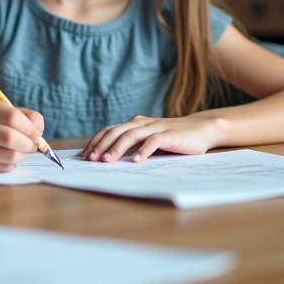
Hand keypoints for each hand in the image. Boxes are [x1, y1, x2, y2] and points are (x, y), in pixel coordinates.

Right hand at [0, 100, 43, 172]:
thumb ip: (28, 117)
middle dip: (28, 144)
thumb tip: (38, 133)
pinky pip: (3, 167)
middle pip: (9, 138)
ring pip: (9, 155)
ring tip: (21, 151)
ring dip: (22, 155)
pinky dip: (11, 164)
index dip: (30, 128)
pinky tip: (6, 157)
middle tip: (32, 146)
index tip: (37, 134)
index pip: (12, 116)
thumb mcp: (7, 112)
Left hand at [82, 116, 216, 162]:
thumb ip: (132, 146)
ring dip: (117, 148)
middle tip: (90, 159)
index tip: (83, 156)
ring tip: (107, 160)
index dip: (95, 142)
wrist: (200, 129)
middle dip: (101, 146)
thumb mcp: (148, 141)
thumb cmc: (172, 138)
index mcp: (134, 124)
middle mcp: (142, 123)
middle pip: (116, 132)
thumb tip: (108, 160)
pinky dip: (143, 150)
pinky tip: (136, 161)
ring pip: (131, 135)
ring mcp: (155, 127)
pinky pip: (153, 141)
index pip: (109, 131)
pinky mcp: (170, 134)